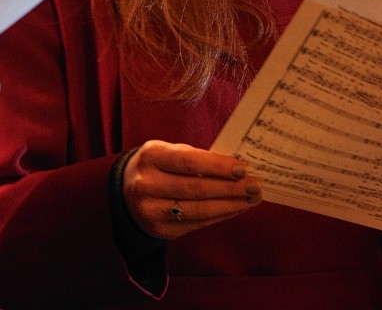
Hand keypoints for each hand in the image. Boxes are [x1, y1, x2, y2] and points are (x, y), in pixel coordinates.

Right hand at [120, 140, 261, 240]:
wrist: (126, 191)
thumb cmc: (160, 165)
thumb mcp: (171, 151)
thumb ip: (198, 157)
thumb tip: (237, 167)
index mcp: (151, 157)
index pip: (189, 162)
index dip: (218, 166)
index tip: (243, 168)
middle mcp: (146, 186)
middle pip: (196, 189)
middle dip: (231, 188)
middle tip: (255, 185)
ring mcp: (150, 211)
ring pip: (198, 210)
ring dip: (230, 205)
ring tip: (252, 198)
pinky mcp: (159, 230)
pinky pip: (196, 224)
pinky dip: (220, 216)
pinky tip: (236, 208)